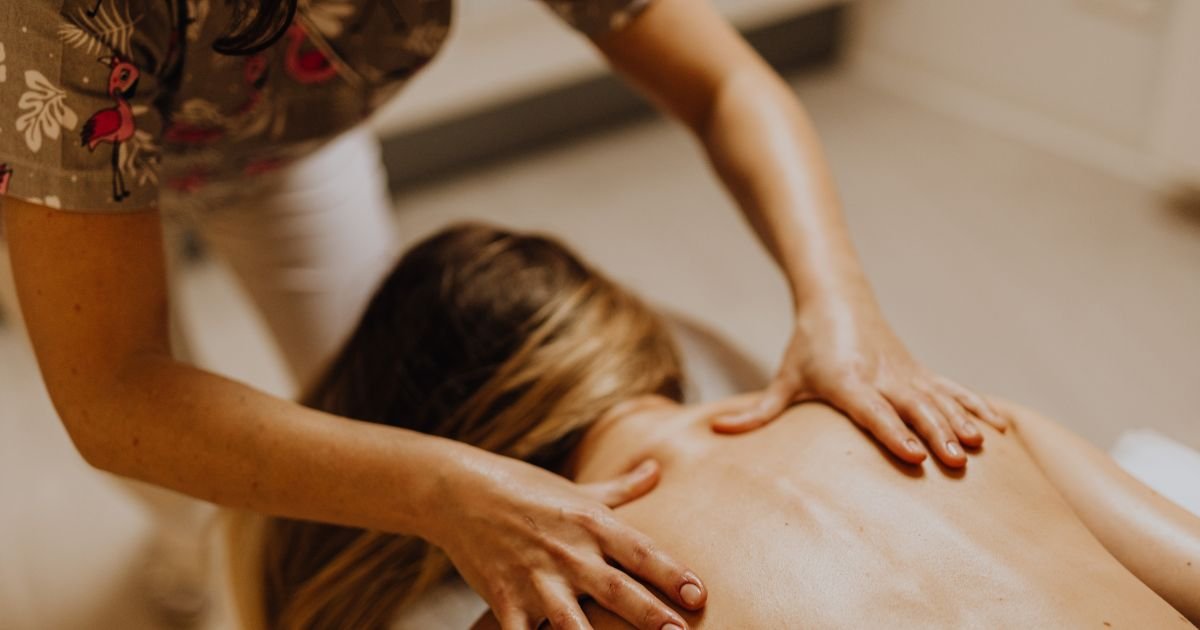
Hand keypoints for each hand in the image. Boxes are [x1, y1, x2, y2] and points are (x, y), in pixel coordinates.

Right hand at [430, 450, 704, 629]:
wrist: (459, 492)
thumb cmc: (524, 488)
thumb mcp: (576, 487)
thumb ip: (621, 487)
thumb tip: (656, 468)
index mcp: (590, 522)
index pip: (639, 550)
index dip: (670, 572)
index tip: (697, 593)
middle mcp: (567, 551)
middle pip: (616, 588)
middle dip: (649, 614)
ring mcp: (535, 578)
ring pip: (572, 622)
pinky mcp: (504, 600)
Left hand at [712, 300, 1005, 466]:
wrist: (836, 301)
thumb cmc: (806, 347)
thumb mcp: (783, 379)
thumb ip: (757, 411)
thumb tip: (717, 429)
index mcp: (847, 380)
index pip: (872, 410)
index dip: (893, 432)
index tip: (914, 454)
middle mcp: (882, 376)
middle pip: (912, 407)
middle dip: (936, 433)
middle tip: (954, 461)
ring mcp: (906, 373)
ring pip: (938, 399)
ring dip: (960, 422)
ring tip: (979, 449)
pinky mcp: (920, 371)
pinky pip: (954, 389)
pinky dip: (977, 407)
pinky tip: (1000, 429)